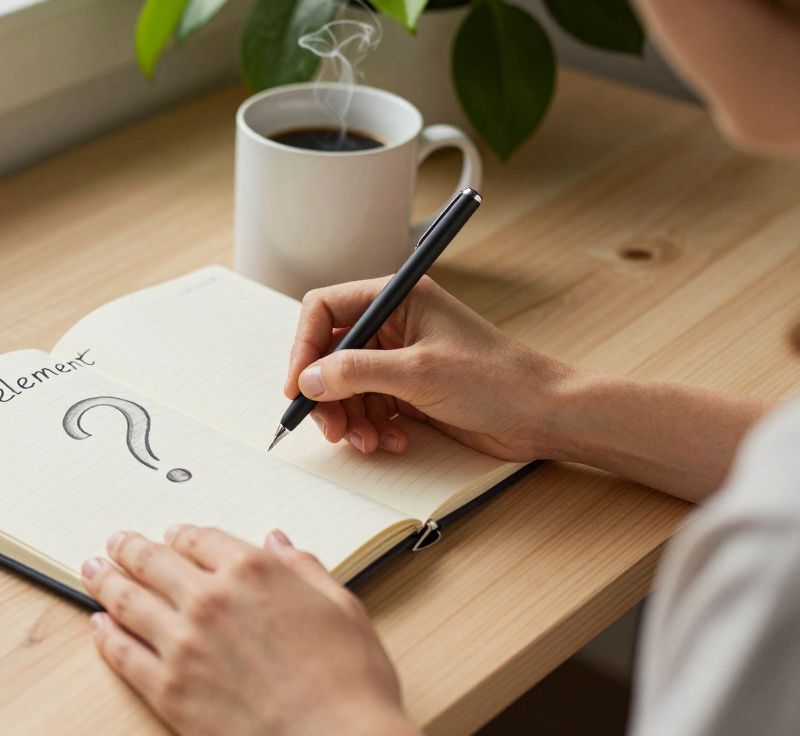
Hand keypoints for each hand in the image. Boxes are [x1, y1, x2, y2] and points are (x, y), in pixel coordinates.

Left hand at [81, 526, 418, 735]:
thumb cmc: (349, 683)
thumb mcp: (342, 608)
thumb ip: (304, 568)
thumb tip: (278, 542)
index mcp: (253, 570)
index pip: (200, 538)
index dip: (181, 535)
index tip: (172, 536)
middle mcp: (210, 598)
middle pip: (153, 561)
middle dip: (129, 548)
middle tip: (115, 543)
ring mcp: (184, 644)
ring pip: (128, 600)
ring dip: (105, 580)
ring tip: (92, 570)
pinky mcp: (168, 688)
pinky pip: (123, 653)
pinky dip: (106, 635)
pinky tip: (99, 625)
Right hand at [283, 276, 570, 461]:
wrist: (543, 415)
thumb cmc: (496, 380)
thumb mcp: (418, 374)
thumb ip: (356, 373)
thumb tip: (309, 380)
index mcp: (396, 299)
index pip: (324, 309)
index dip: (304, 347)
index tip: (298, 386)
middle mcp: (394, 324)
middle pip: (329, 354)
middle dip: (325, 394)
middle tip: (330, 427)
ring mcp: (399, 359)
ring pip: (345, 387)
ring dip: (348, 418)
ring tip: (367, 442)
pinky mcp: (408, 391)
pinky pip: (367, 408)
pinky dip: (370, 429)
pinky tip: (390, 442)